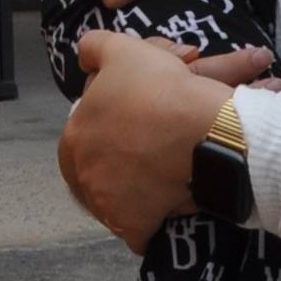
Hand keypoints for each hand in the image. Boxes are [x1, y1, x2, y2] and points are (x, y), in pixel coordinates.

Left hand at [56, 32, 271, 247]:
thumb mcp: (124, 51)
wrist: (207, 133)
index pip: (88, 133)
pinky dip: (149, 224)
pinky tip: (164, 209)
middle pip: (102, 167)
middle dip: (121, 158)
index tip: (139, 121)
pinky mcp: (134, 229)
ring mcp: (106, 207)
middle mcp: (82, 176)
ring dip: (134, 190)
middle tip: (152, 146)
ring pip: (118, 199)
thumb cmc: (161, 90)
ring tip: (160, 175)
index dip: (113, 124)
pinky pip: (138, 232)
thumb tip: (84, 55)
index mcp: (73, 138)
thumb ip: (96, 48)